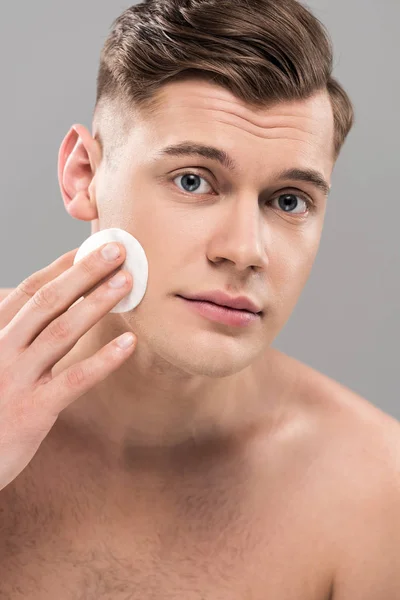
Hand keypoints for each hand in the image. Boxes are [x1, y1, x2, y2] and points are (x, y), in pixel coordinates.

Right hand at [0, 242, 134, 490]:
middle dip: (84, 272)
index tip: (90, 247)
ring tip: (127, 282)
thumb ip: (15, 334)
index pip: (30, 290)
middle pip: (48, 301)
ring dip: (96, 303)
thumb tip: (42, 308)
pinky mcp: (33, 410)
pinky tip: (129, 343)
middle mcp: (2, 349)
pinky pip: (73, 380)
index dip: (61, 266)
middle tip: (118, 248)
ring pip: (61, 332)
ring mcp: (16, 378)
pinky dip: (103, 360)